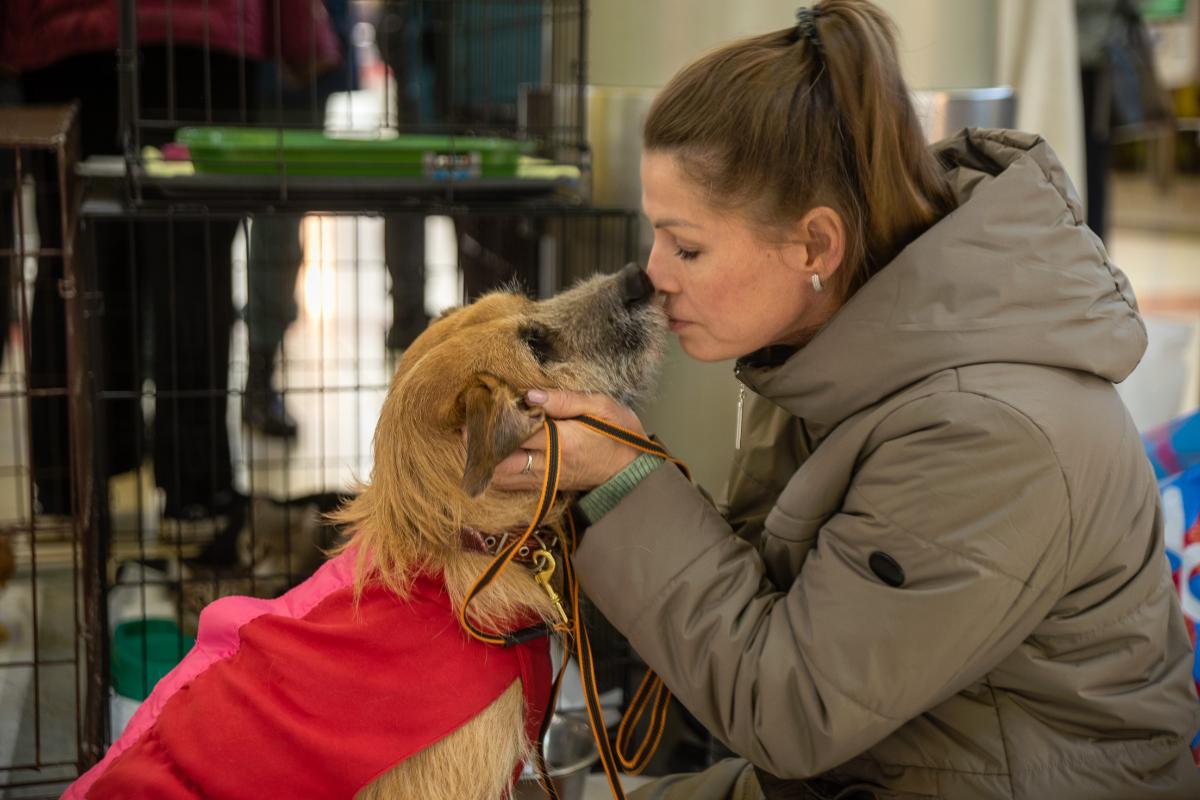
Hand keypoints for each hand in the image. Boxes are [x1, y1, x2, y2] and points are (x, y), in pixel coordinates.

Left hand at [489, 389, 646, 492]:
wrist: (634, 470)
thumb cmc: (620, 434)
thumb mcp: (602, 407)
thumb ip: (565, 400)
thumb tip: (530, 395)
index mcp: (564, 441)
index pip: (518, 433)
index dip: (495, 422)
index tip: (480, 409)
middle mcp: (551, 465)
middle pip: (503, 462)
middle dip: (482, 447)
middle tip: (468, 429)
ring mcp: (548, 480)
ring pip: (504, 478)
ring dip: (486, 462)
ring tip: (475, 442)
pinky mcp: (548, 488)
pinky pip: (513, 485)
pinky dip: (497, 472)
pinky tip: (491, 458)